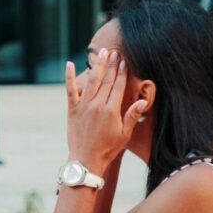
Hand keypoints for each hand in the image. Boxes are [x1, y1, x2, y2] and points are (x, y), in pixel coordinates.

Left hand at [65, 48, 148, 172]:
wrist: (86, 159)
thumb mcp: (125, 134)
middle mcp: (97, 104)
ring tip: (102, 52)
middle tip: (115, 52)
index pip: (118, 86)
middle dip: (112, 64)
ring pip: (92, 80)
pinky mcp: (72, 109)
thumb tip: (143, 100)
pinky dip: (68, 76)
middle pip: (107, 80)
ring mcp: (84, 105)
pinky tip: (68, 63)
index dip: (122, 72)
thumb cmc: (108, 148)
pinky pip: (70, 89)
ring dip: (98, 65)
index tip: (125, 61)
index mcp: (111, 110)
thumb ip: (132, 115)